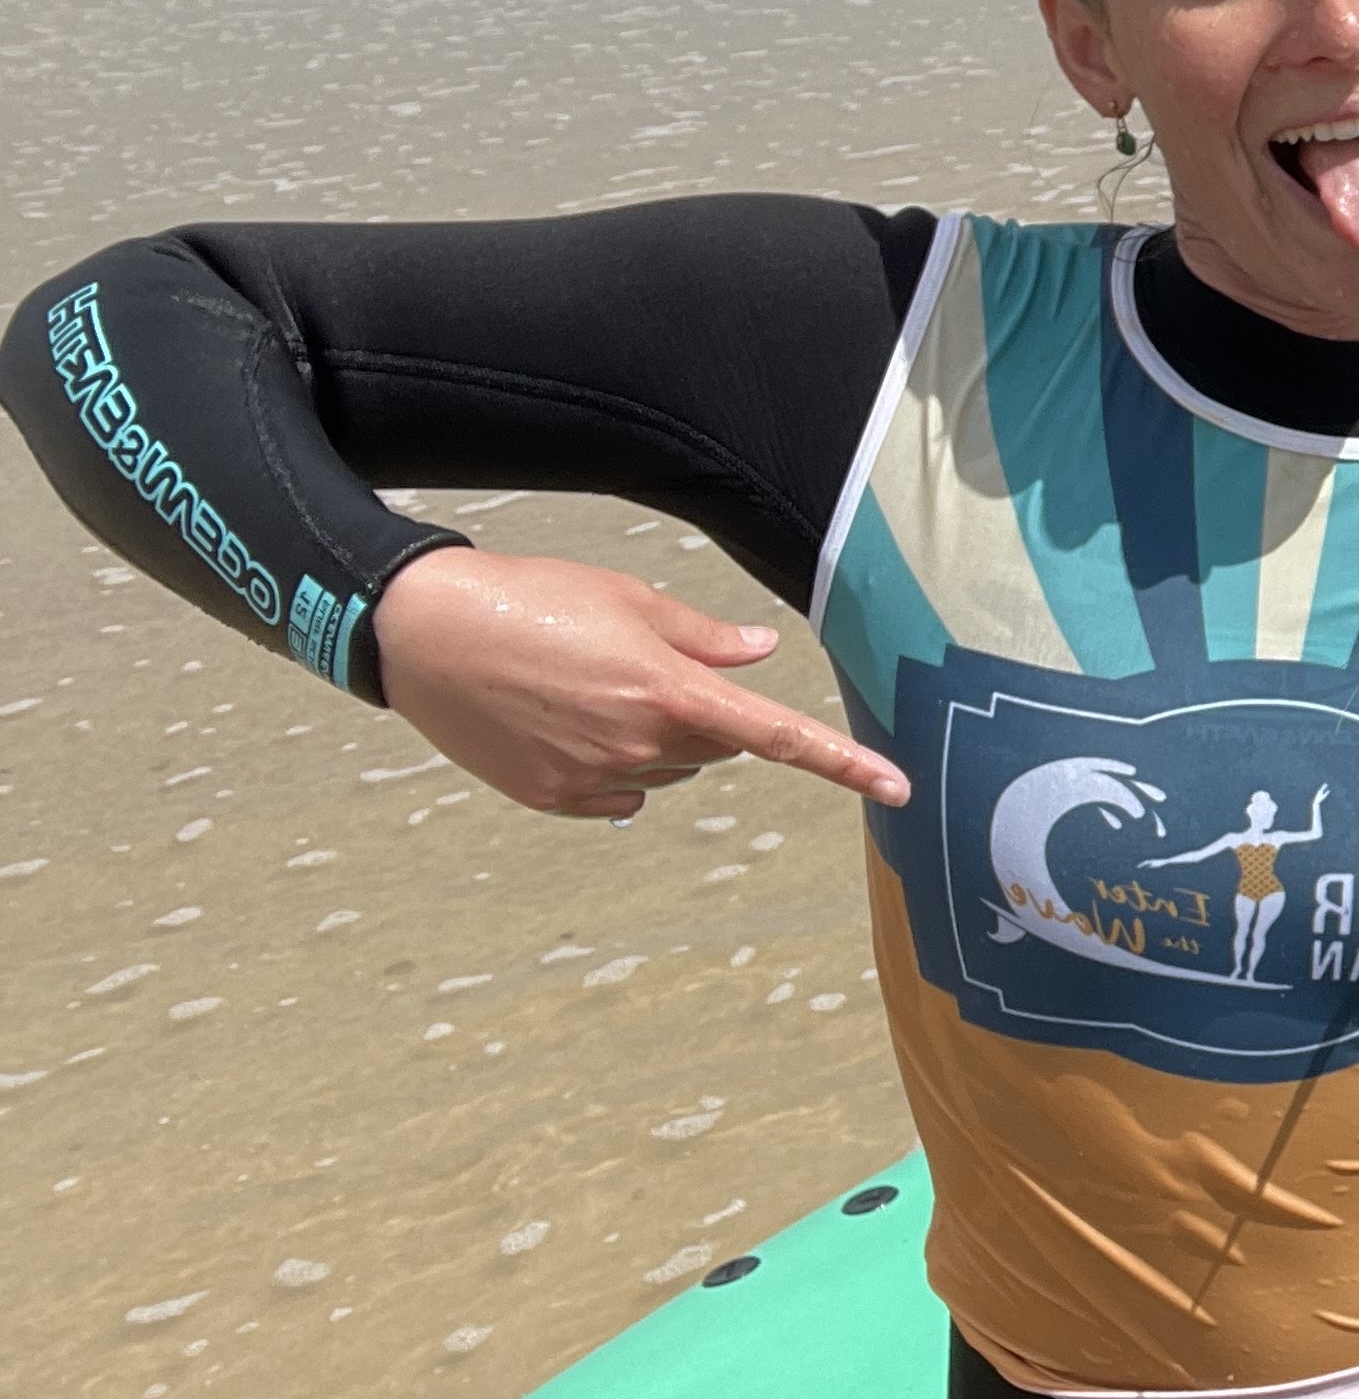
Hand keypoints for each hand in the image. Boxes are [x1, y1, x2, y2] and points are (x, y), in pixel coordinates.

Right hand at [371, 546, 907, 820]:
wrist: (422, 631)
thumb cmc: (529, 600)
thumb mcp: (628, 600)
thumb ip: (704, 636)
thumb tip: (761, 653)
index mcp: (670, 693)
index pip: (779, 737)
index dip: (845, 763)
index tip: (896, 787)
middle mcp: (641, 745)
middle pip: (719, 747)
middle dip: (706, 714)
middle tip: (645, 666)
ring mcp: (596, 778)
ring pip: (672, 770)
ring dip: (660, 738)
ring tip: (592, 686)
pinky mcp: (554, 799)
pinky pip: (622, 794)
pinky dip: (617, 767)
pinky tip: (570, 725)